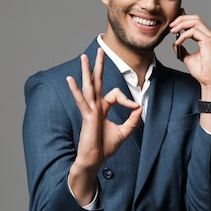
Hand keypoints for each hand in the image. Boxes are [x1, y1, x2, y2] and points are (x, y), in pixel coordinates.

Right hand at [65, 48, 142, 203]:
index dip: (127, 100)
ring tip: (84, 58)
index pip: (114, 94)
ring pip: (89, 87)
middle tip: (100, 50)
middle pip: (97, 82)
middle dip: (99, 66)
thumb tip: (140, 108)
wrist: (94, 160)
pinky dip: (75, 90)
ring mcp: (90, 110)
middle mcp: (95, 106)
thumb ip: (133, 120)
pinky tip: (70, 79)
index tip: (136, 109)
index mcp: (102, 108)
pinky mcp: (87, 117)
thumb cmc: (105, 148)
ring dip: (86, 71)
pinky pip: (81, 101)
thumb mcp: (124, 132)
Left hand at [171, 13, 210, 133]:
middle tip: (170, 25)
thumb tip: (175, 44)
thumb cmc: (201, 71)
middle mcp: (210, 35)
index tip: (172, 23)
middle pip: (195, 18)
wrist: (208, 80)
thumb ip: (182, 49)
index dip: (184, 19)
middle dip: (181, 19)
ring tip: (172, 31)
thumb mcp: (187, 58)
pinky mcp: (209, 41)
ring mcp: (210, 37)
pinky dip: (183, 35)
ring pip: (195, 21)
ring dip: (181, 24)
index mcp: (206, 37)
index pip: (195, 21)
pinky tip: (178, 42)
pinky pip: (194, 32)